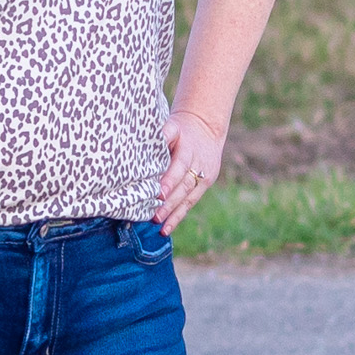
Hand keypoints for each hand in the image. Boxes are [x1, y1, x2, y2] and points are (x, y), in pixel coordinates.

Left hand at [155, 108, 225, 232]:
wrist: (206, 128)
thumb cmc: (182, 129)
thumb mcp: (174, 125)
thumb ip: (164, 133)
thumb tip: (147, 142)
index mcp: (189, 150)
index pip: (179, 168)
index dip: (169, 181)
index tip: (158, 193)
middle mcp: (199, 166)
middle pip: (184, 187)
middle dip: (169, 203)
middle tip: (155, 216)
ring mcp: (204, 177)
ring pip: (188, 198)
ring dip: (173, 214)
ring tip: (160, 227)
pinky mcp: (204, 185)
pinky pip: (190, 203)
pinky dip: (178, 216)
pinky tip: (166, 228)